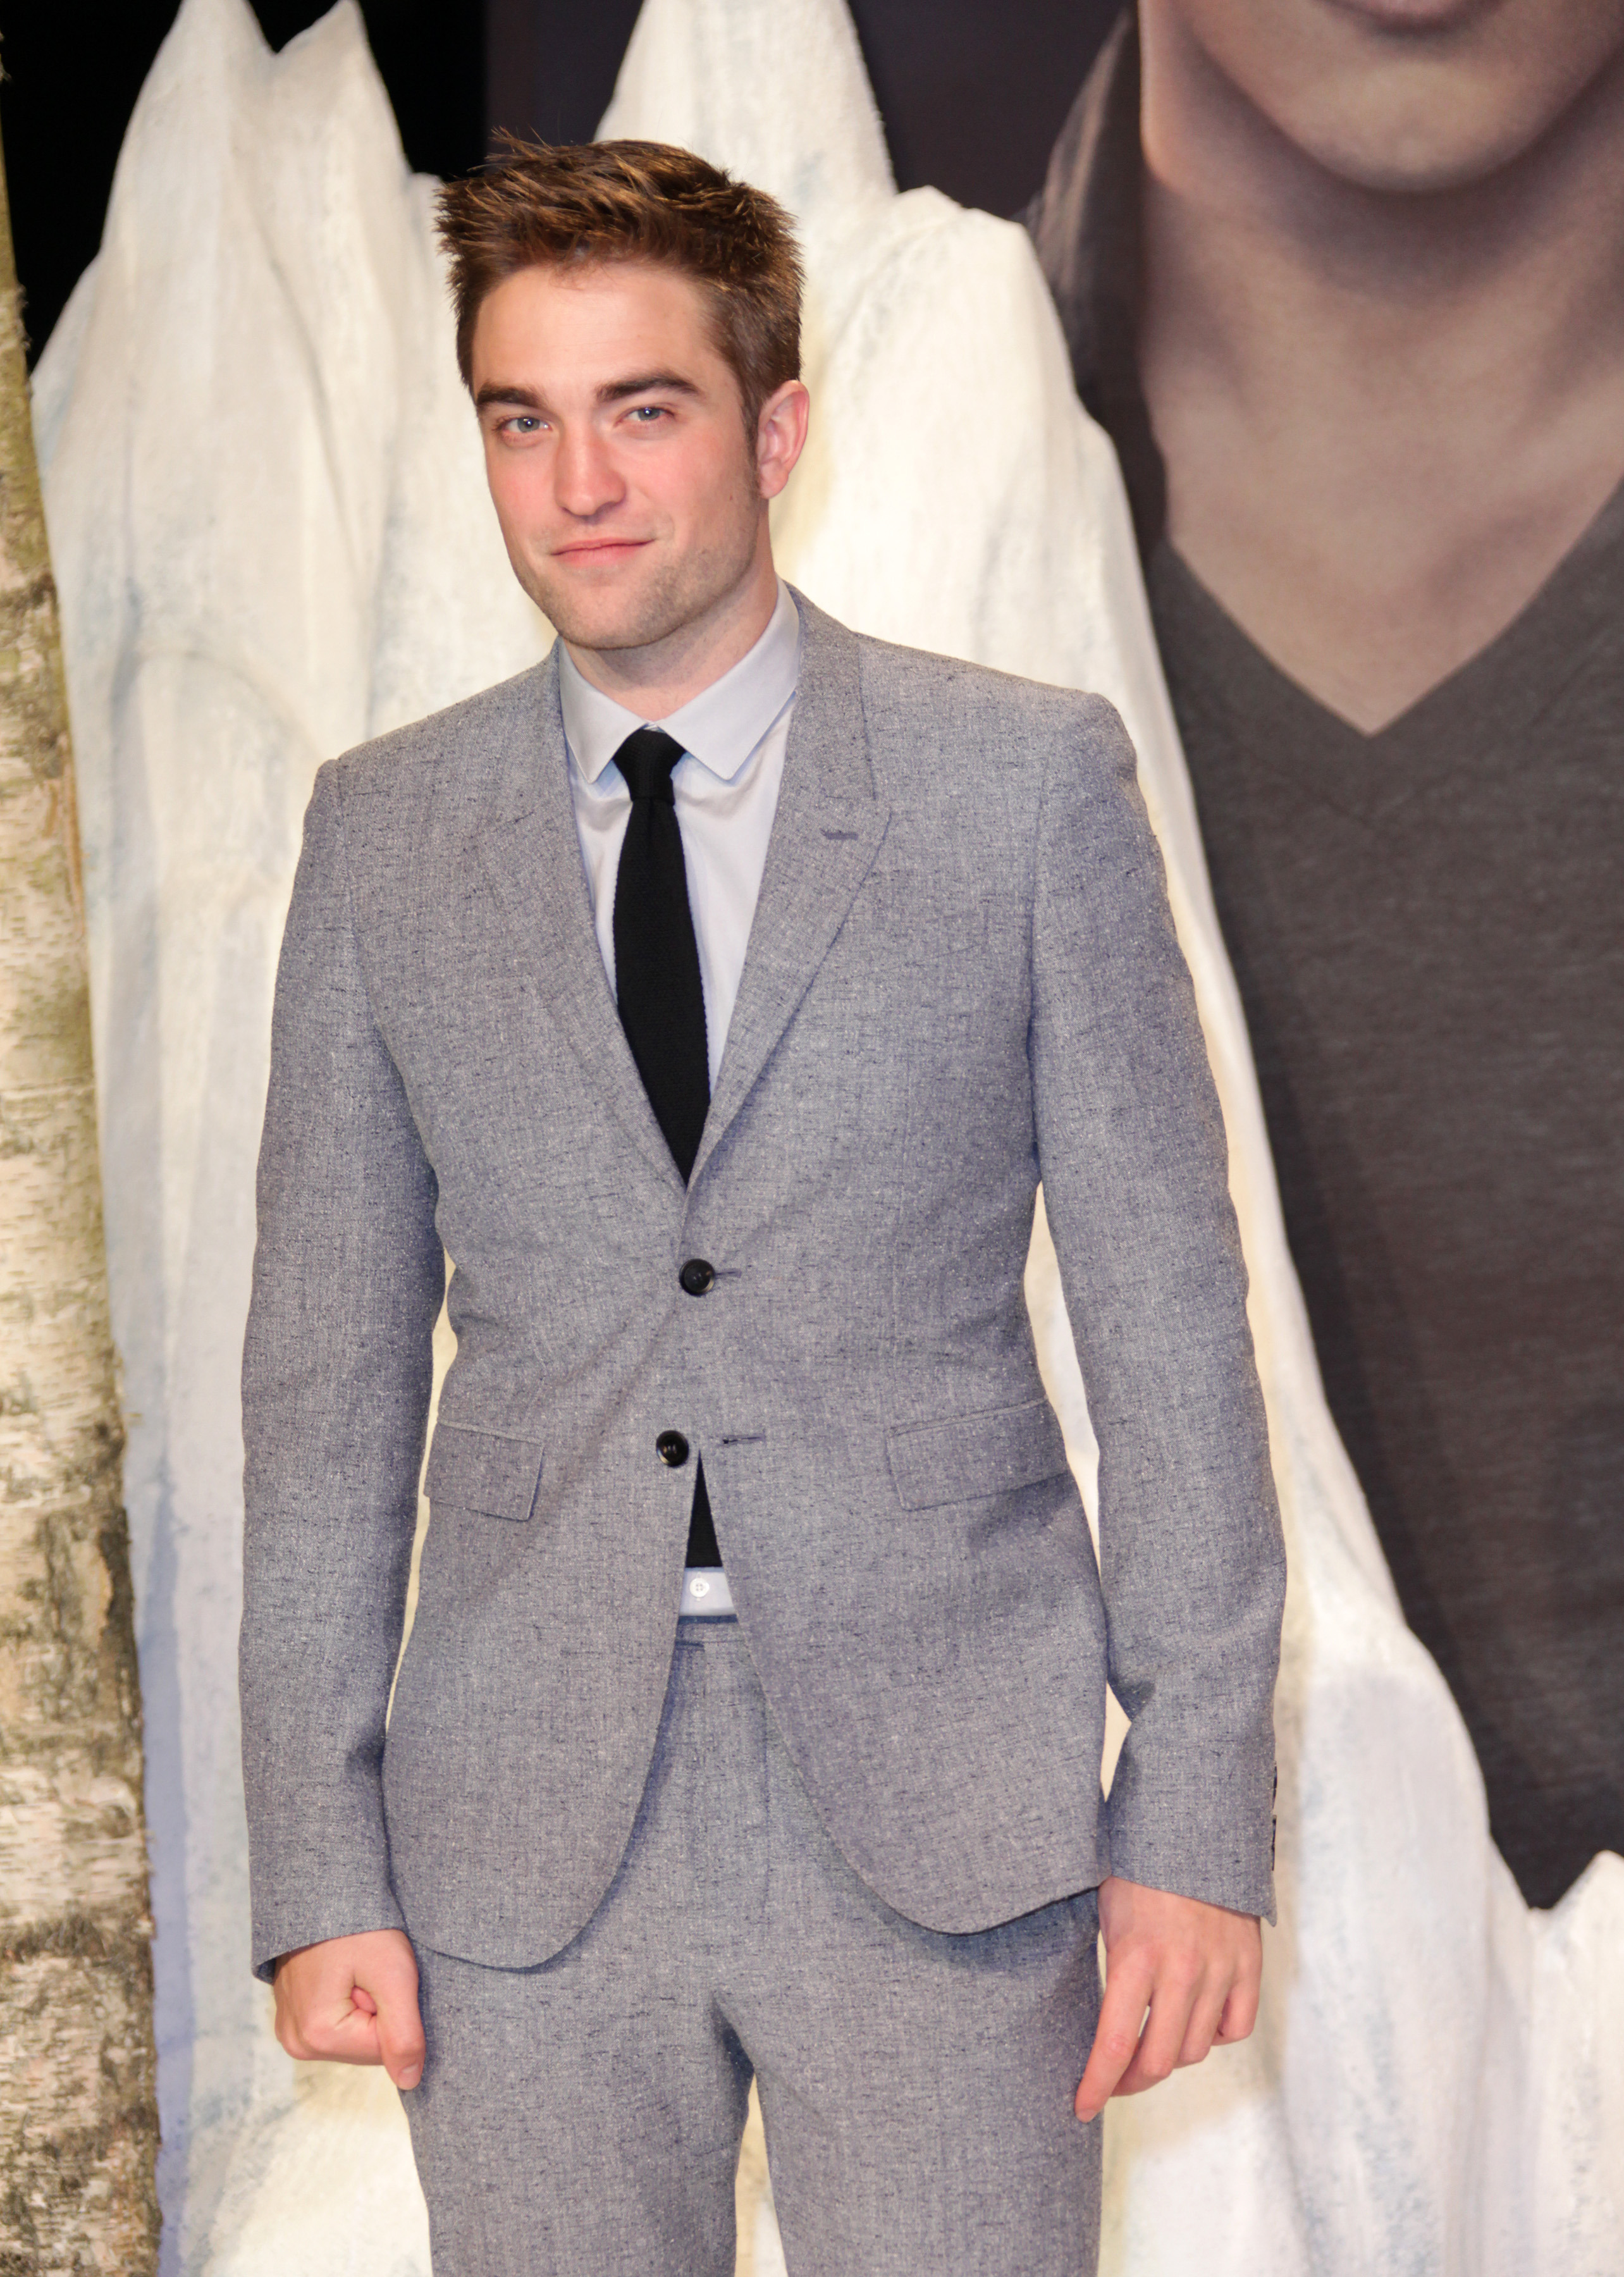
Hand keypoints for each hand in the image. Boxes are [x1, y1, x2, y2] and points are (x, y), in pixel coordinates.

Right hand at [273, 1928, 425, 2090]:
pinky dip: (351, 2000)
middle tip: (370, 1971)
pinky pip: (337, 2023)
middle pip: (365, 2048)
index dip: (395, 2013)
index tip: (381, 1978)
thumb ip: (404, 2033)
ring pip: (354, 2036)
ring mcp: (291, 2031)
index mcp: (316, 2037)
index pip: (383, 2052)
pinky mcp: (294, 2017)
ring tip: (357, 1969)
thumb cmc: (358, 1927)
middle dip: (379, 2011)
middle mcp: (296, 2042)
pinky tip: (345, 1972)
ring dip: (367, 2004)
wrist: (321, 1890)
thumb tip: (410, 2081)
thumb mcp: (393, 1975)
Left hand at [1074, 1874, 1259, 2122]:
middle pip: (1158, 2060)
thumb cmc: (1135, 1868)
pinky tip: (1195, 2020)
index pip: (1114, 2046)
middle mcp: (1181, 1970)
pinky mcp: (1248, 1964)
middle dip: (1129, 2082)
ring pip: (1195, 2049)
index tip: (1081, 2107)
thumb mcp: (1104, 1913)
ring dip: (1169, 2056)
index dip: (1096, 2086)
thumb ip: (1107, 1971)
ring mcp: (1220, 1969)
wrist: (1193, 1827)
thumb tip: (1092, 2029)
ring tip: (1150, 2043)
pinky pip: (1235, 2027)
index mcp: (1135, 1956)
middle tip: (1113, 2082)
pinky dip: (1215, 2035)